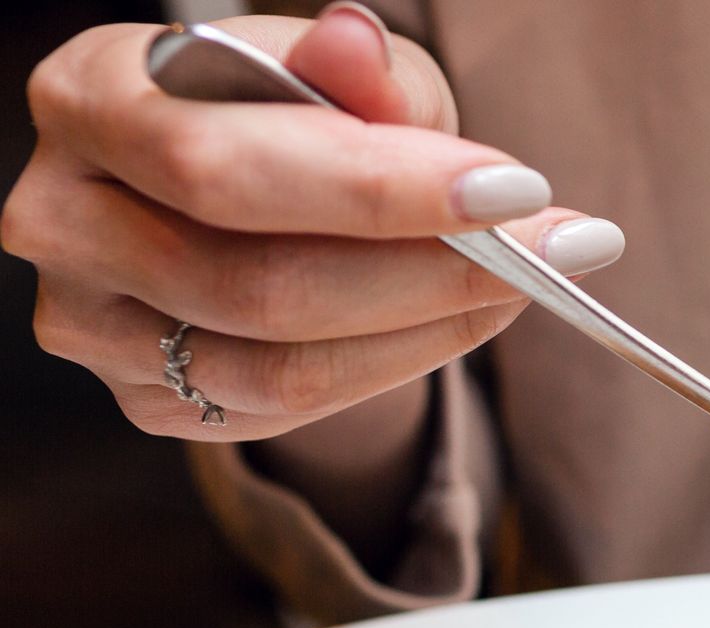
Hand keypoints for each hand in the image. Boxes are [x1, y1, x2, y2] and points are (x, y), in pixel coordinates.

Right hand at [0, 5, 624, 441]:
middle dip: (432, 270)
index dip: (382, 189)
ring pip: (284, 362)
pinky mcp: (149, 400)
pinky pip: (289, 406)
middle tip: (551, 249)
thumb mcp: (337, 72)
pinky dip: (395, 367)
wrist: (250, 194)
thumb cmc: (286, 113)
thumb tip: (356, 45)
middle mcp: (65, 218)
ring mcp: (96, 324)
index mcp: (90, 98)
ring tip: (523, 284)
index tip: (517, 190)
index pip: (227, 165)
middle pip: (261, 283)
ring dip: (431, 329)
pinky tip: (456, 322)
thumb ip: (356, 72)